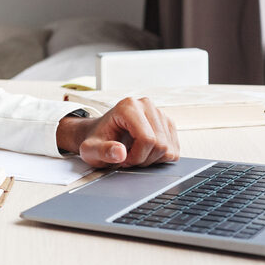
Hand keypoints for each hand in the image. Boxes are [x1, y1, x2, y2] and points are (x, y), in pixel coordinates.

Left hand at [57, 97, 179, 167]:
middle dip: (144, 159)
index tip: (122, 159)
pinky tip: (144, 152)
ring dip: (152, 159)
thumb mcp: (90, 149)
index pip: (147, 139)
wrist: (101, 135)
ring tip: (134, 154)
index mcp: (127, 107)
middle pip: (160, 144)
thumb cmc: (96, 140)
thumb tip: (120, 152)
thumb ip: (102, 151)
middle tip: (127, 158)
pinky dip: (160, 158)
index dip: (137, 156)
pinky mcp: (168, 124)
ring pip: (169, 149)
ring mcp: (159, 114)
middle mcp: (146, 105)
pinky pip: (174, 150)